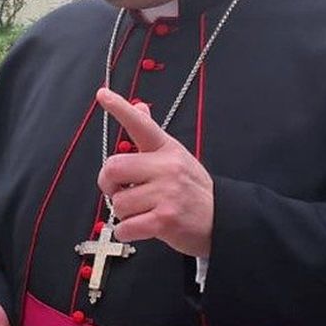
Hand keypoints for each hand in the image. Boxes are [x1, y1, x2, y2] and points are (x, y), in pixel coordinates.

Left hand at [95, 88, 215, 256]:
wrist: (222, 219)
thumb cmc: (192, 188)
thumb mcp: (176, 155)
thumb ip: (152, 134)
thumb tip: (138, 106)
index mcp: (166, 149)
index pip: (140, 124)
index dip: (120, 108)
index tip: (103, 94)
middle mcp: (167, 168)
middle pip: (113, 168)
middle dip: (108, 183)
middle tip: (119, 190)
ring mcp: (167, 194)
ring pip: (118, 202)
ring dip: (123, 212)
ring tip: (142, 211)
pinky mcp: (165, 220)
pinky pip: (126, 226)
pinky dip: (125, 231)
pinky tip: (140, 227)